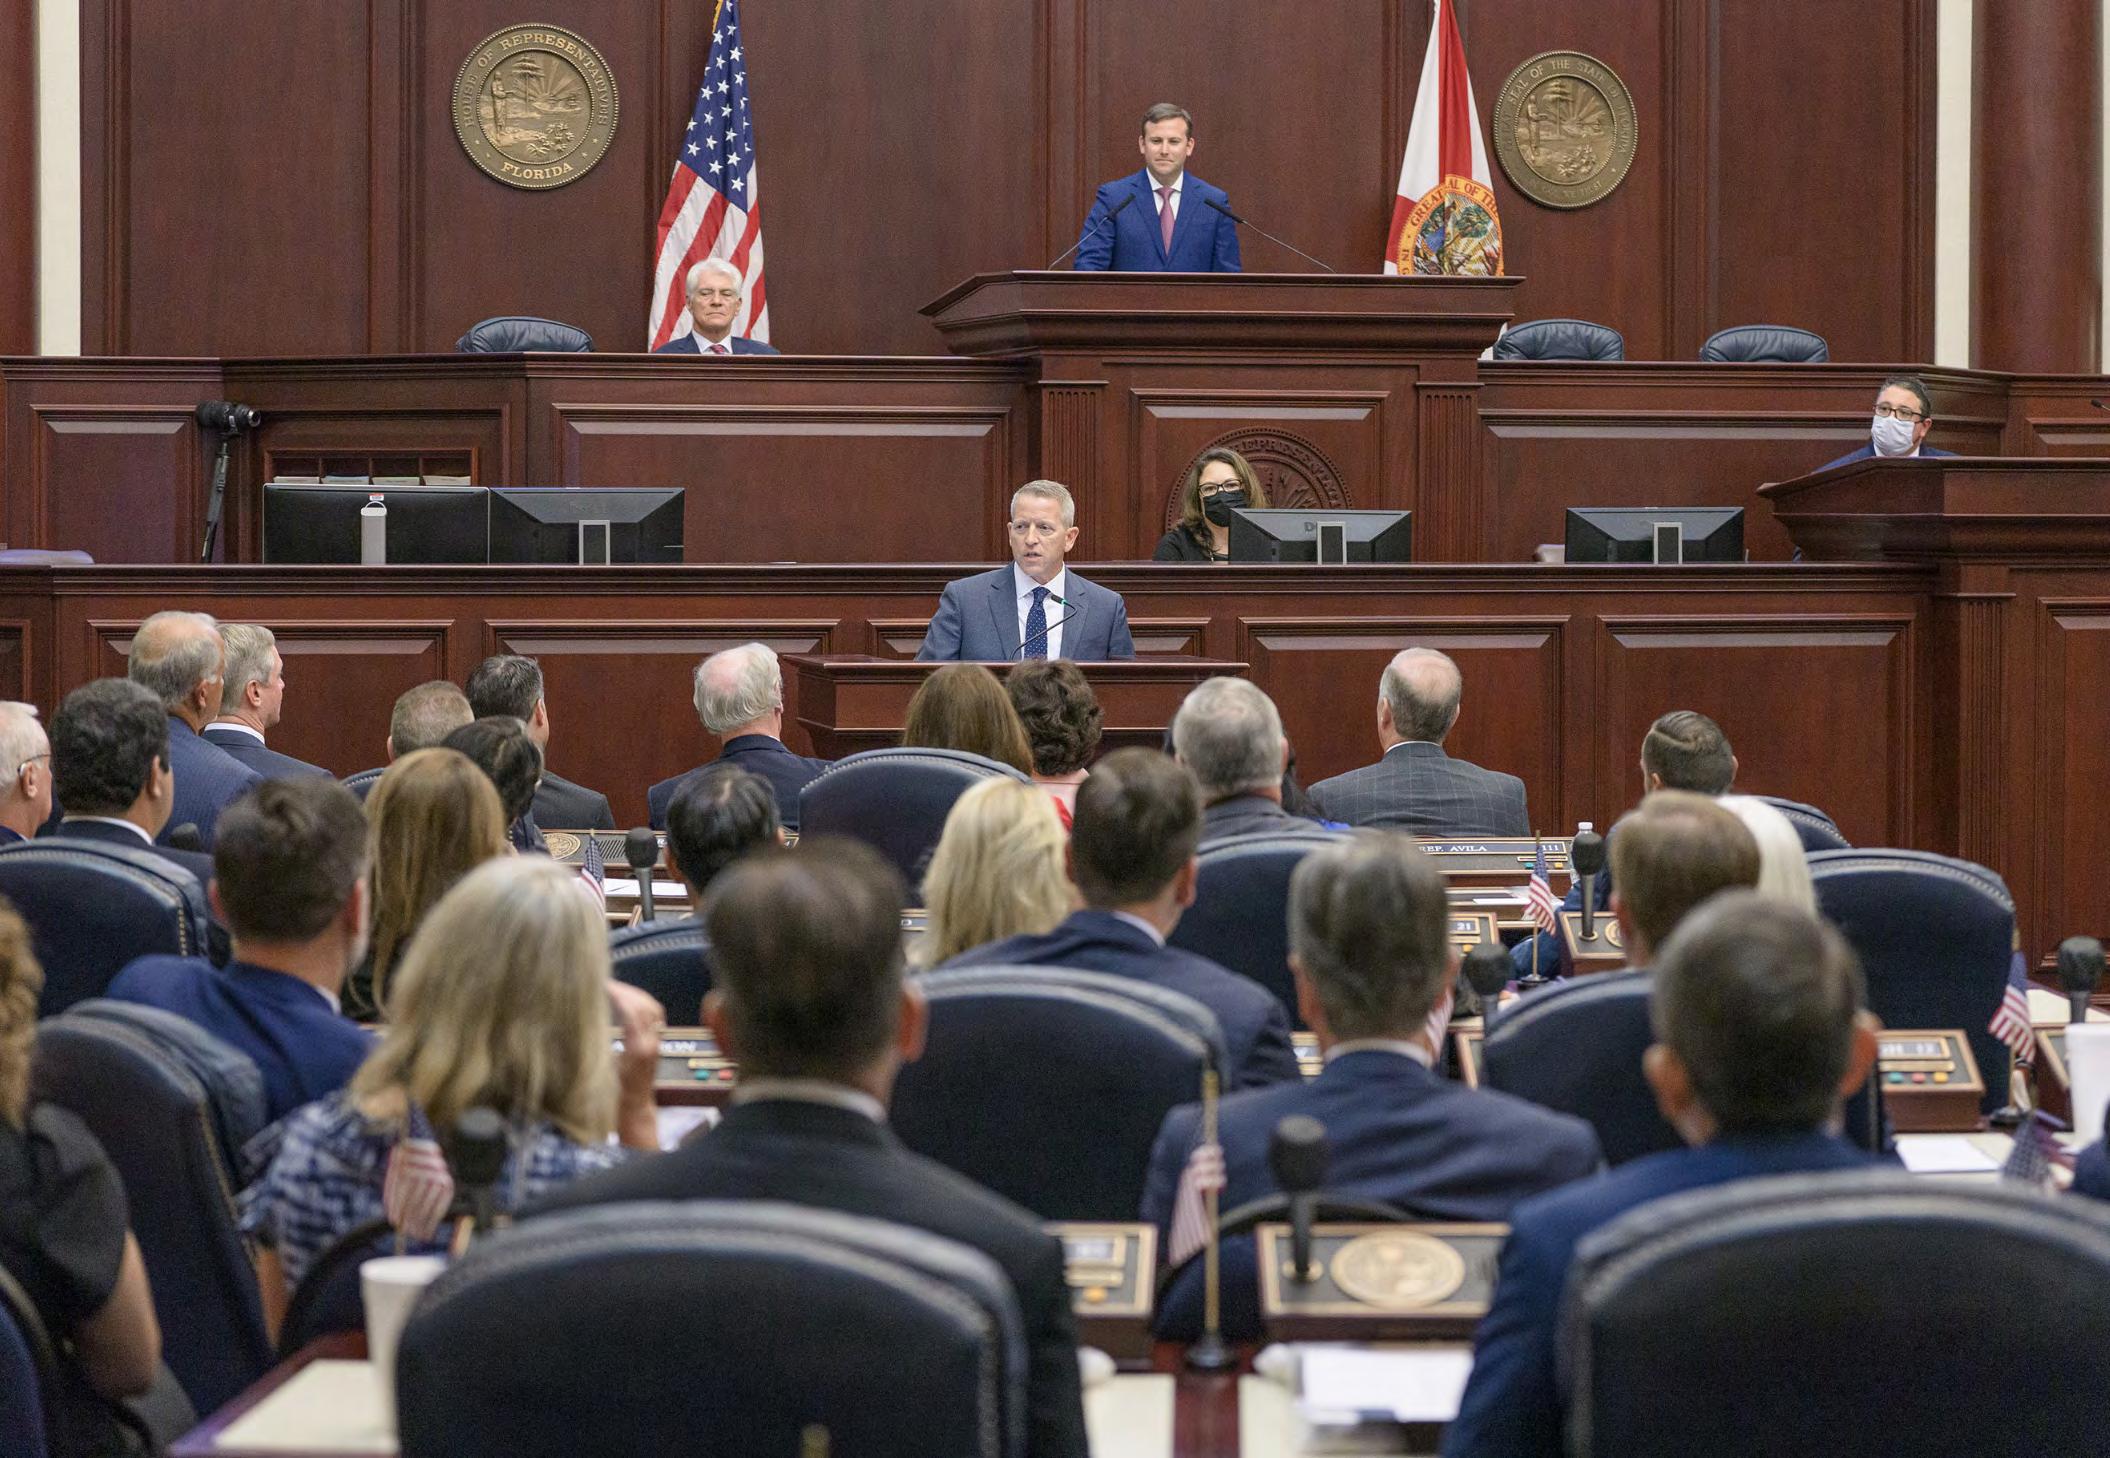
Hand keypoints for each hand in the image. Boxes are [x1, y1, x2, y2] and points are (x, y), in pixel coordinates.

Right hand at [609, 980, 665, 1117]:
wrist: (635, 1110)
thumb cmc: (613, 1096)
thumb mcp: (601, 1071)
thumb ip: (596, 1047)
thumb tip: (582, 1022)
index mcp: (638, 1049)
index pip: (632, 1012)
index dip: (618, 995)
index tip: (602, 985)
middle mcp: (651, 1043)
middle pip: (644, 1006)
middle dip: (625, 990)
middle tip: (605, 983)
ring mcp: (658, 1042)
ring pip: (653, 1008)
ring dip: (635, 994)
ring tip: (615, 988)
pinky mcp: (658, 1042)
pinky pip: (656, 1015)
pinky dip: (643, 1003)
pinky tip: (629, 1000)